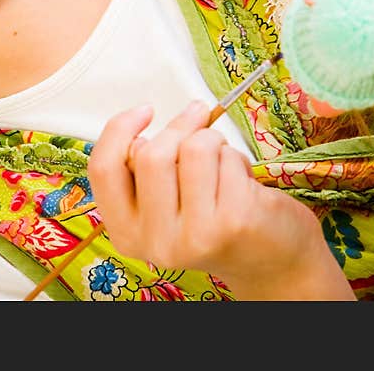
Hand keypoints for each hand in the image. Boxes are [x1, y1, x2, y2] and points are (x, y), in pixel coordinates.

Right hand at [87, 100, 354, 299]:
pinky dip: (237, 159)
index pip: (104, 170)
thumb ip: (143, 169)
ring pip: (192, 149)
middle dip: (180, 127)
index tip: (144, 111)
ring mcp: (194, 236)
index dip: (119, 130)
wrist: (269, 261)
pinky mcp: (232, 222)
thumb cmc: (215, 220)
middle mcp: (155, 242)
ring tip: (222, 162)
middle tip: (199, 121)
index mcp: (127, 234)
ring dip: (212, 141)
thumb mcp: (164, 202)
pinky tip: (243, 182)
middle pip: (150, 154)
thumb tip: (142, 120)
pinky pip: (226, 159)